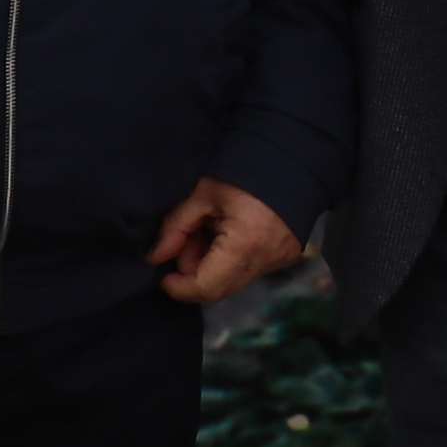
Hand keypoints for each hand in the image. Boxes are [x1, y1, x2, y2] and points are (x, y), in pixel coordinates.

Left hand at [149, 178, 306, 308]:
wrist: (290, 158)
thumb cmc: (242, 171)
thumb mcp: (201, 194)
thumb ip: (175, 228)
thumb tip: (156, 257)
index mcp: (245, 243)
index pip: (207, 287)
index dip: (180, 287)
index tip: (164, 276)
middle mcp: (267, 259)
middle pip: (220, 288)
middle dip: (195, 272)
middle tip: (188, 240)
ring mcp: (280, 260)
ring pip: (234, 280)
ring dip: (213, 265)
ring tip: (210, 230)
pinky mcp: (287, 256)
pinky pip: (250, 269)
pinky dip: (232, 259)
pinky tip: (229, 232)